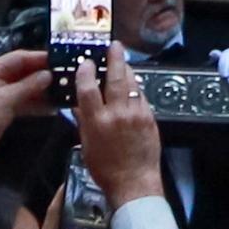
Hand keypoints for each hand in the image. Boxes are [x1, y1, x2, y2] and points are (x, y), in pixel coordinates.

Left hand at [0, 45, 55, 165]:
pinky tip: (55, 106)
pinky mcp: (9, 106)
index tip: (61, 60)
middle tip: (68, 76)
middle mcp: (1, 77)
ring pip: (29, 86)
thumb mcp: (3, 101)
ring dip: (45, 89)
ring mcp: (5, 92)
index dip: (41, 58)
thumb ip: (26, 87)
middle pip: (27, 71)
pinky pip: (28, 100)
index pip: (21, 58)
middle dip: (46, 74)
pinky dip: (39, 103)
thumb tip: (48, 75)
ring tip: (65, 91)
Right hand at [63, 49, 162, 199]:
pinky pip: (141, 96)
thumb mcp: (87, 145)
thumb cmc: (105, 168)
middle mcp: (117, 114)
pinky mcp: (149, 117)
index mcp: (97, 122)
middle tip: (114, 46)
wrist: (134, 182)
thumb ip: (83, 121)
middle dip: (114, 59)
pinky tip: (133, 84)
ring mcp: (136, 114)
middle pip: (115, 78)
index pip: (88, 89)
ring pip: (132, 84)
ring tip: (123, 61)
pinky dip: (136, 88)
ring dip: (127, 70)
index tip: (86, 62)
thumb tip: (78, 103)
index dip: (86, 72)